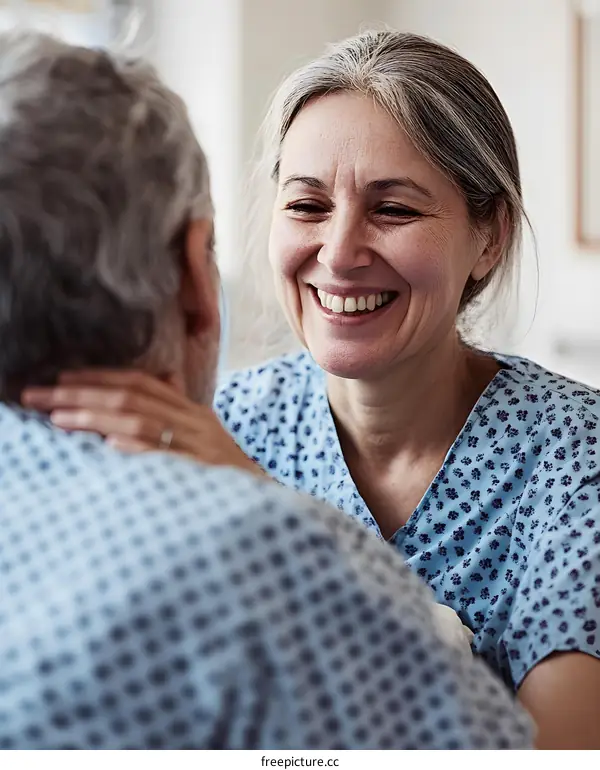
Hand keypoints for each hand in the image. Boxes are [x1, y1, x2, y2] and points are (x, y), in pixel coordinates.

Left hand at [22, 370, 263, 476]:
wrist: (268, 504)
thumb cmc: (226, 475)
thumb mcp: (204, 437)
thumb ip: (177, 411)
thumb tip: (159, 380)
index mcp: (193, 412)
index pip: (141, 383)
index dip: (99, 377)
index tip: (61, 379)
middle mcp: (195, 424)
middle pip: (132, 398)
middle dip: (81, 394)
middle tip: (38, 395)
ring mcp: (198, 449)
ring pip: (141, 423)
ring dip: (95, 419)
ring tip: (56, 419)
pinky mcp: (201, 475)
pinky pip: (164, 458)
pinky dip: (135, 450)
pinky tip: (107, 448)